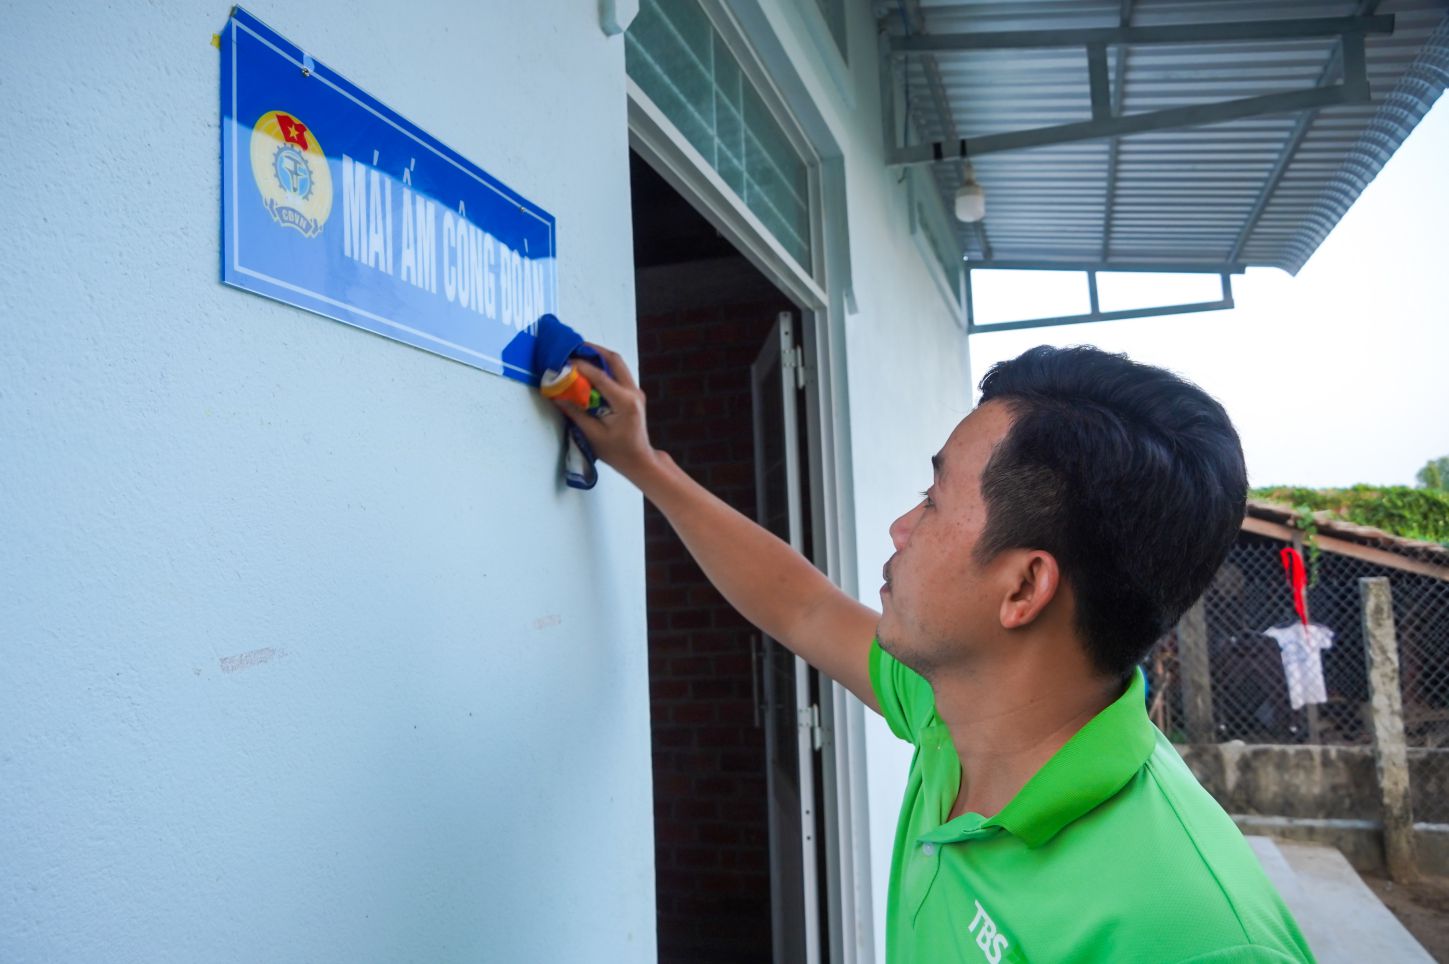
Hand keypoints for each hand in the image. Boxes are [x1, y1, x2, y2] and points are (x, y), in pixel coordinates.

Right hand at [551, 344, 662, 483]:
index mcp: (625, 403)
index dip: (581, 366)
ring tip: (579, 355)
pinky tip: (589, 369)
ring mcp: (635, 391)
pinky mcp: (633, 394)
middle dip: (594, 351)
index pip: (601, 377)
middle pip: (614, 360)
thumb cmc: (617, 452)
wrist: (639, 460)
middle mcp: (633, 392)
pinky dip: (604, 367)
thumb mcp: (593, 435)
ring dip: (599, 357)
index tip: (564, 361)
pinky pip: (618, 373)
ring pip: (618, 364)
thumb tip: (557, 395)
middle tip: (574, 348)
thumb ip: (576, 413)